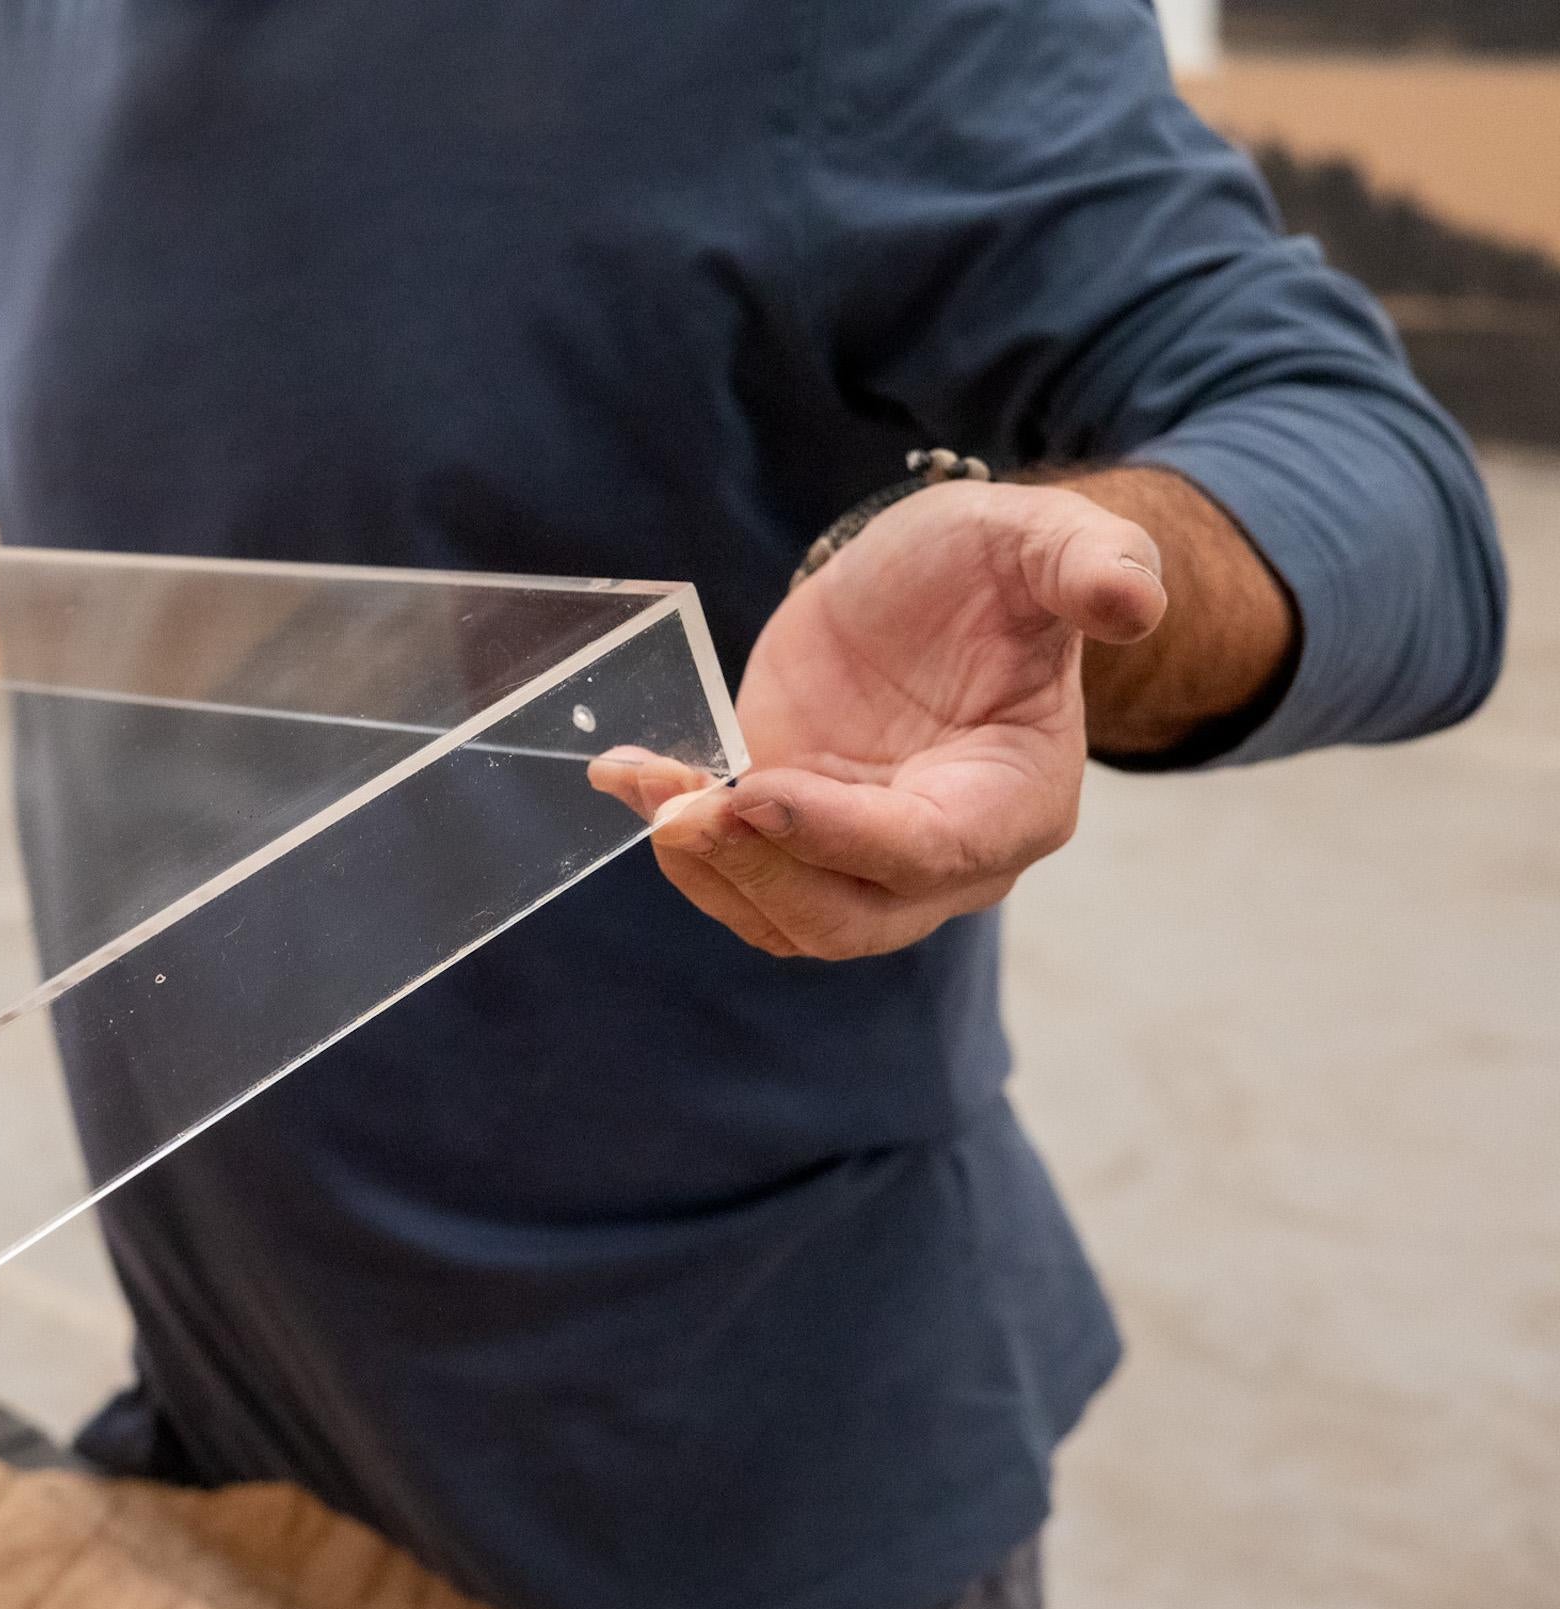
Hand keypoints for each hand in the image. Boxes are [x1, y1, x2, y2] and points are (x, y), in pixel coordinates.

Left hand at [590, 480, 1166, 958]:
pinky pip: (736, 874)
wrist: (933, 583)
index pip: (929, 853)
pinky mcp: (793, 837)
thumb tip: (1135, 599)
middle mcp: (943, 858)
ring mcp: (860, 858)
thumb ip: (1092, 565)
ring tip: (645, 790)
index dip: (840, 835)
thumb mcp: (1042, 541)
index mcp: (1016, 802)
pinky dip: (677, 840)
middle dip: (759, 872)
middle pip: (847, 917)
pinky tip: (624, 775)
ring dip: (705, 869)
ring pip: (782, 915)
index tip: (757, 790)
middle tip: (681, 810)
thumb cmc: (997, 568)